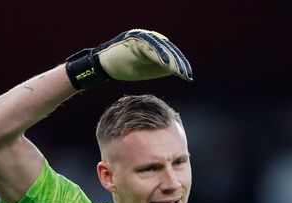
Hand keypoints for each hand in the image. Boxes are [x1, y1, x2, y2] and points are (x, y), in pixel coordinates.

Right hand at [65, 29, 192, 89]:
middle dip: (179, 62)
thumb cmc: (124, 68)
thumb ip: (161, 67)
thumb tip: (177, 70)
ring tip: (180, 72)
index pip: (170, 53)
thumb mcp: (147, 69)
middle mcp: (148, 38)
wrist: (103, 66)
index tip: (188, 75)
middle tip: (187, 74)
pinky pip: (150, 47)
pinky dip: (159, 56)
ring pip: (161, 48)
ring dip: (172, 60)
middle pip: (168, 49)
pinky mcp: (134, 40)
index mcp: (152, 45)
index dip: (180, 63)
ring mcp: (141, 37)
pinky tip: (167, 66)